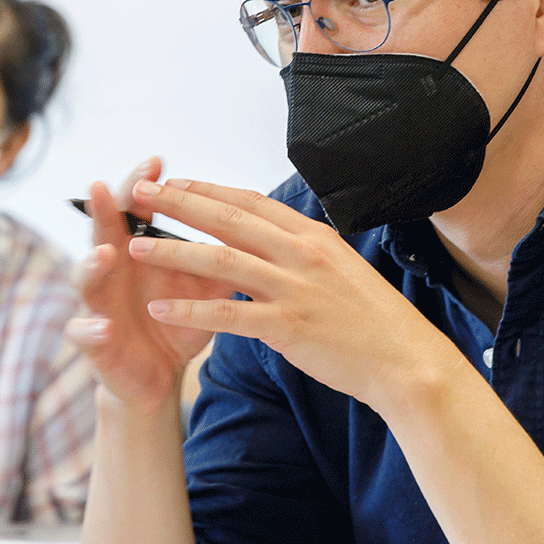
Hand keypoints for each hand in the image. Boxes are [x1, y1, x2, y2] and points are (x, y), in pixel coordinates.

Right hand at [66, 158, 234, 415]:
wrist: (156, 375)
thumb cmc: (177, 321)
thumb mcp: (204, 288)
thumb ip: (222, 257)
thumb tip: (258, 226)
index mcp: (141, 251)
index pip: (138, 210)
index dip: (144, 186)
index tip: (155, 162)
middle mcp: (113, 270)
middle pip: (103, 232)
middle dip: (104, 209)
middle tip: (104, 186)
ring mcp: (99, 304)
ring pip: (86, 279)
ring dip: (92, 265)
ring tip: (105, 254)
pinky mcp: (94, 342)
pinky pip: (84, 333)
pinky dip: (92, 330)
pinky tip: (104, 327)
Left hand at [124, 177, 462, 410]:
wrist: (406, 361)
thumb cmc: (373, 319)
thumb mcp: (340, 268)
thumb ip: (302, 252)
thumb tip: (270, 240)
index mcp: (312, 235)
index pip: (250, 201)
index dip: (208, 189)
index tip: (174, 181)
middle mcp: (301, 253)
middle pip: (228, 219)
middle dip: (178, 204)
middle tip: (140, 194)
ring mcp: (294, 288)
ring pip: (220, 260)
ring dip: (174, 251)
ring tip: (136, 247)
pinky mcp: (288, 326)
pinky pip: (228, 314)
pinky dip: (190, 310)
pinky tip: (160, 309)